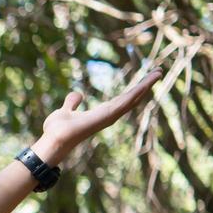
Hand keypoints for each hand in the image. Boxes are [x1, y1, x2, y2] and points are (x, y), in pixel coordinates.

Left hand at [41, 68, 162, 158]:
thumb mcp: (65, 110)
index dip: (134, 90)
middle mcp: (109, 115)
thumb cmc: (57, 130)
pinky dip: (137, 92)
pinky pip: (125, 102)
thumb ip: (72, 103)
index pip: (123, 99)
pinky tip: (146, 83)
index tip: (145, 79)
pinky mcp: (107, 116)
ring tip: (158, 73)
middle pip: (132, 98)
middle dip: (145, 85)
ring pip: (132, 98)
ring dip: (146, 85)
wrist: (53, 139)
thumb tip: (78, 95)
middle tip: (158, 72)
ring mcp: (110, 116)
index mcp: (101, 113)